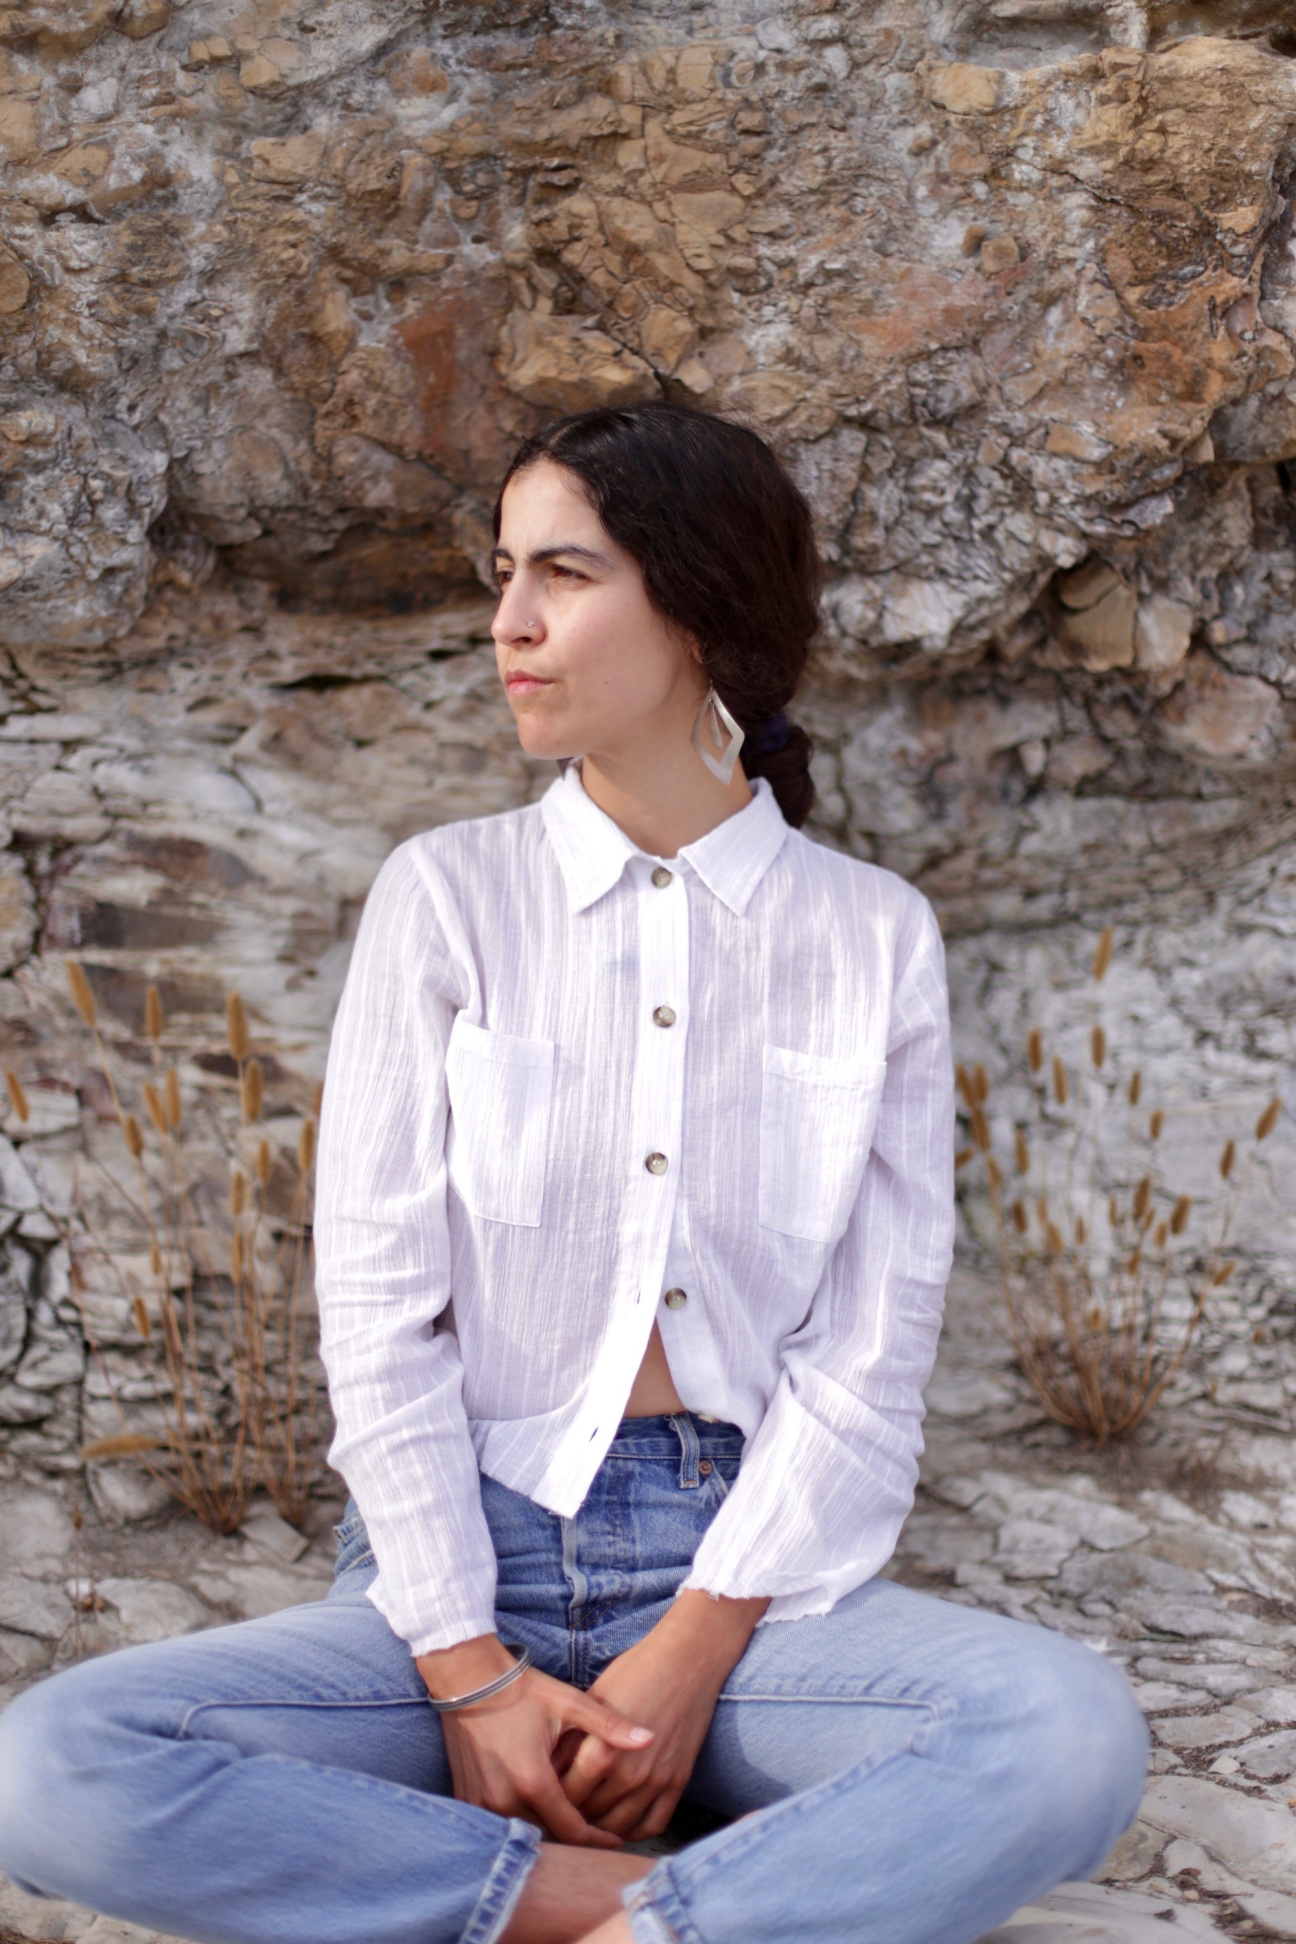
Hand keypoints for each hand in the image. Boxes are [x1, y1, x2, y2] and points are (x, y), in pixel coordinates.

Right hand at [416, 1635, 654, 1847]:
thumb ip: (609, 1726)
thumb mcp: (569, 1703)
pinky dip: (520, 1822)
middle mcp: (505, 1800)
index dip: (596, 1839)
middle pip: (548, 1836)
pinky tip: (538, 1811)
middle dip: (574, 1838)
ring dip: (547, 1831)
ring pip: (523, 1832)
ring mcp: (481, 1803)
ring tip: (572, 1823)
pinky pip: (499, 1824)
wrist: (468, 1678)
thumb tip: (650, 1738)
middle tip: (599, 1832)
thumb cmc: (521, 1690)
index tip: (615, 1840)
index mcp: (534, 1781)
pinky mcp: (466, 1797)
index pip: (572, 1830)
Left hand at [561, 1590, 767, 1840]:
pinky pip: (653, 1824)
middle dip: (573, 1814)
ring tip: (588, 1819)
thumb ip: (572, 1740)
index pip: (566, 1797)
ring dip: (601, 1828)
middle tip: (561, 1812)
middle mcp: (628, 1774)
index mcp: (601, 1752)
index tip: (545, 1797)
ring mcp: (656, 1782)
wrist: (687, 1660)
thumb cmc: (635, 1671)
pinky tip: (621, 1823)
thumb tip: (550, 1771)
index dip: (552, 1799)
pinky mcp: (678, 1782)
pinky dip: (635, 1832)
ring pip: (619, 1826)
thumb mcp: (593, 1700)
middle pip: (590, 1815)